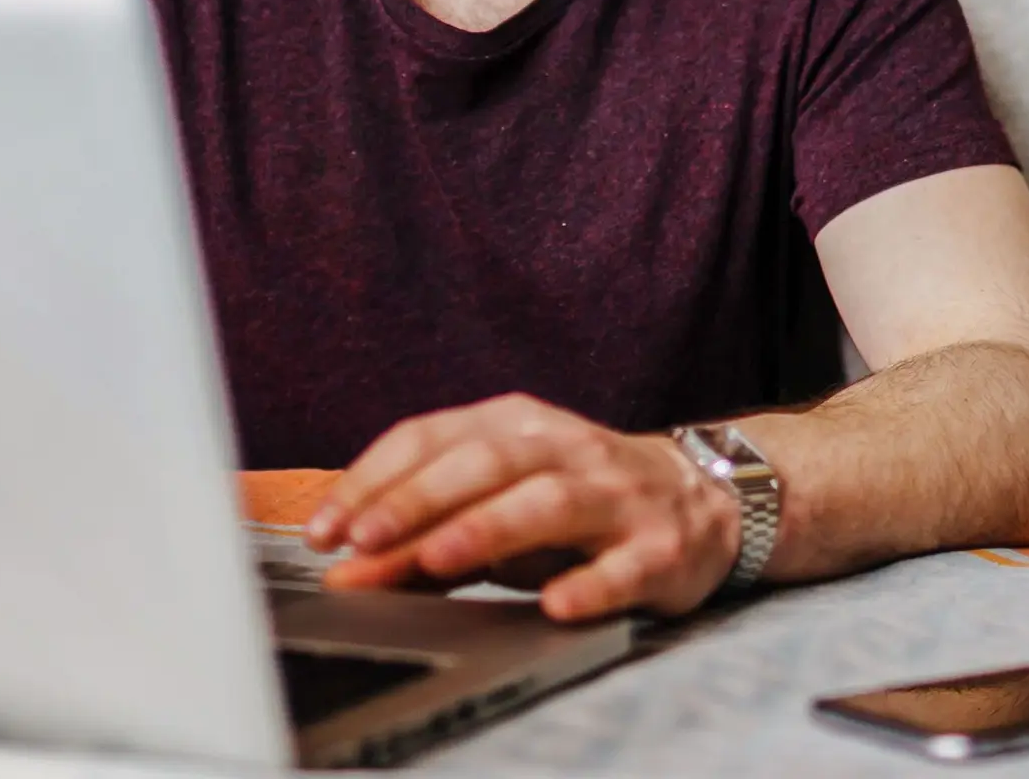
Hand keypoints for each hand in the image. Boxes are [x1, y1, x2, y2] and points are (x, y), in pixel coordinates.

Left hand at [302, 394, 740, 620]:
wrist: (703, 502)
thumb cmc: (580, 502)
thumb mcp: (502, 503)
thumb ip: (427, 532)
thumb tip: (347, 567)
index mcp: (519, 425)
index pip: (434, 435)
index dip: (375, 478)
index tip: (325, 527)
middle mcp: (566, 448)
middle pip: (486, 462)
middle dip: (418, 500)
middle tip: (364, 541)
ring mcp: (616, 495)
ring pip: (548, 501)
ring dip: (489, 528)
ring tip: (437, 560)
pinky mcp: (659, 546)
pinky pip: (622, 565)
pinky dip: (588, 583)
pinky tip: (555, 604)